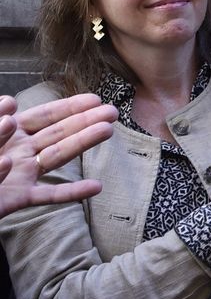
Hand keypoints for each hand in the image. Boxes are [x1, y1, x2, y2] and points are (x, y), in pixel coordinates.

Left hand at [0, 93, 116, 216]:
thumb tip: (12, 105)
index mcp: (6, 134)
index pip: (42, 116)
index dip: (68, 107)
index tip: (93, 99)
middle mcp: (18, 151)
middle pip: (57, 133)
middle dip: (84, 121)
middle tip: (112, 112)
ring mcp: (21, 175)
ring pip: (57, 157)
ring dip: (83, 144)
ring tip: (108, 132)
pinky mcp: (19, 199)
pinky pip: (49, 195)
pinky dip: (73, 192)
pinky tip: (96, 187)